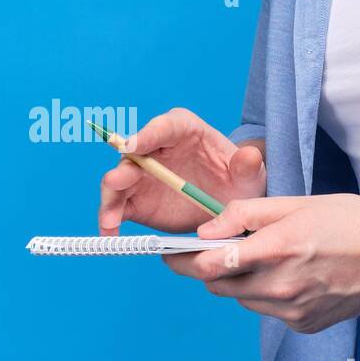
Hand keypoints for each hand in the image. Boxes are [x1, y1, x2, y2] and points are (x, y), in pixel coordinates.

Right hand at [98, 108, 265, 234]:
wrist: (230, 205)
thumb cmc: (238, 180)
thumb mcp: (250, 174)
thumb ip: (248, 165)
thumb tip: (247, 155)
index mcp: (183, 130)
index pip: (164, 127)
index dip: (147, 135)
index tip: (134, 146)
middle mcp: (155, 149)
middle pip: (133, 155)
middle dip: (123, 169)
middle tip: (115, 183)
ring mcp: (143, 176)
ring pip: (119, 182)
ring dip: (110, 199)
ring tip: (110, 219)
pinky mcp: (136, 201)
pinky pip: (118, 208)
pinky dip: (111, 219)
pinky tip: (110, 233)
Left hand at [162, 194, 359, 332]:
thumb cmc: (349, 221)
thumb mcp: (295, 203)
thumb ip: (244, 215)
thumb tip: (205, 230)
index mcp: (277, 249)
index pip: (210, 265)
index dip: (182, 259)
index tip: (169, 252)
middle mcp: (281, 287)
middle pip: (218, 286)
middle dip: (207, 268)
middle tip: (210, 250)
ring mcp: (293, 311)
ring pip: (241, 299)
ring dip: (238, 281)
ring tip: (263, 257)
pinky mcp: (303, 326)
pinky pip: (267, 311)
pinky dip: (265, 294)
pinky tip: (289, 274)